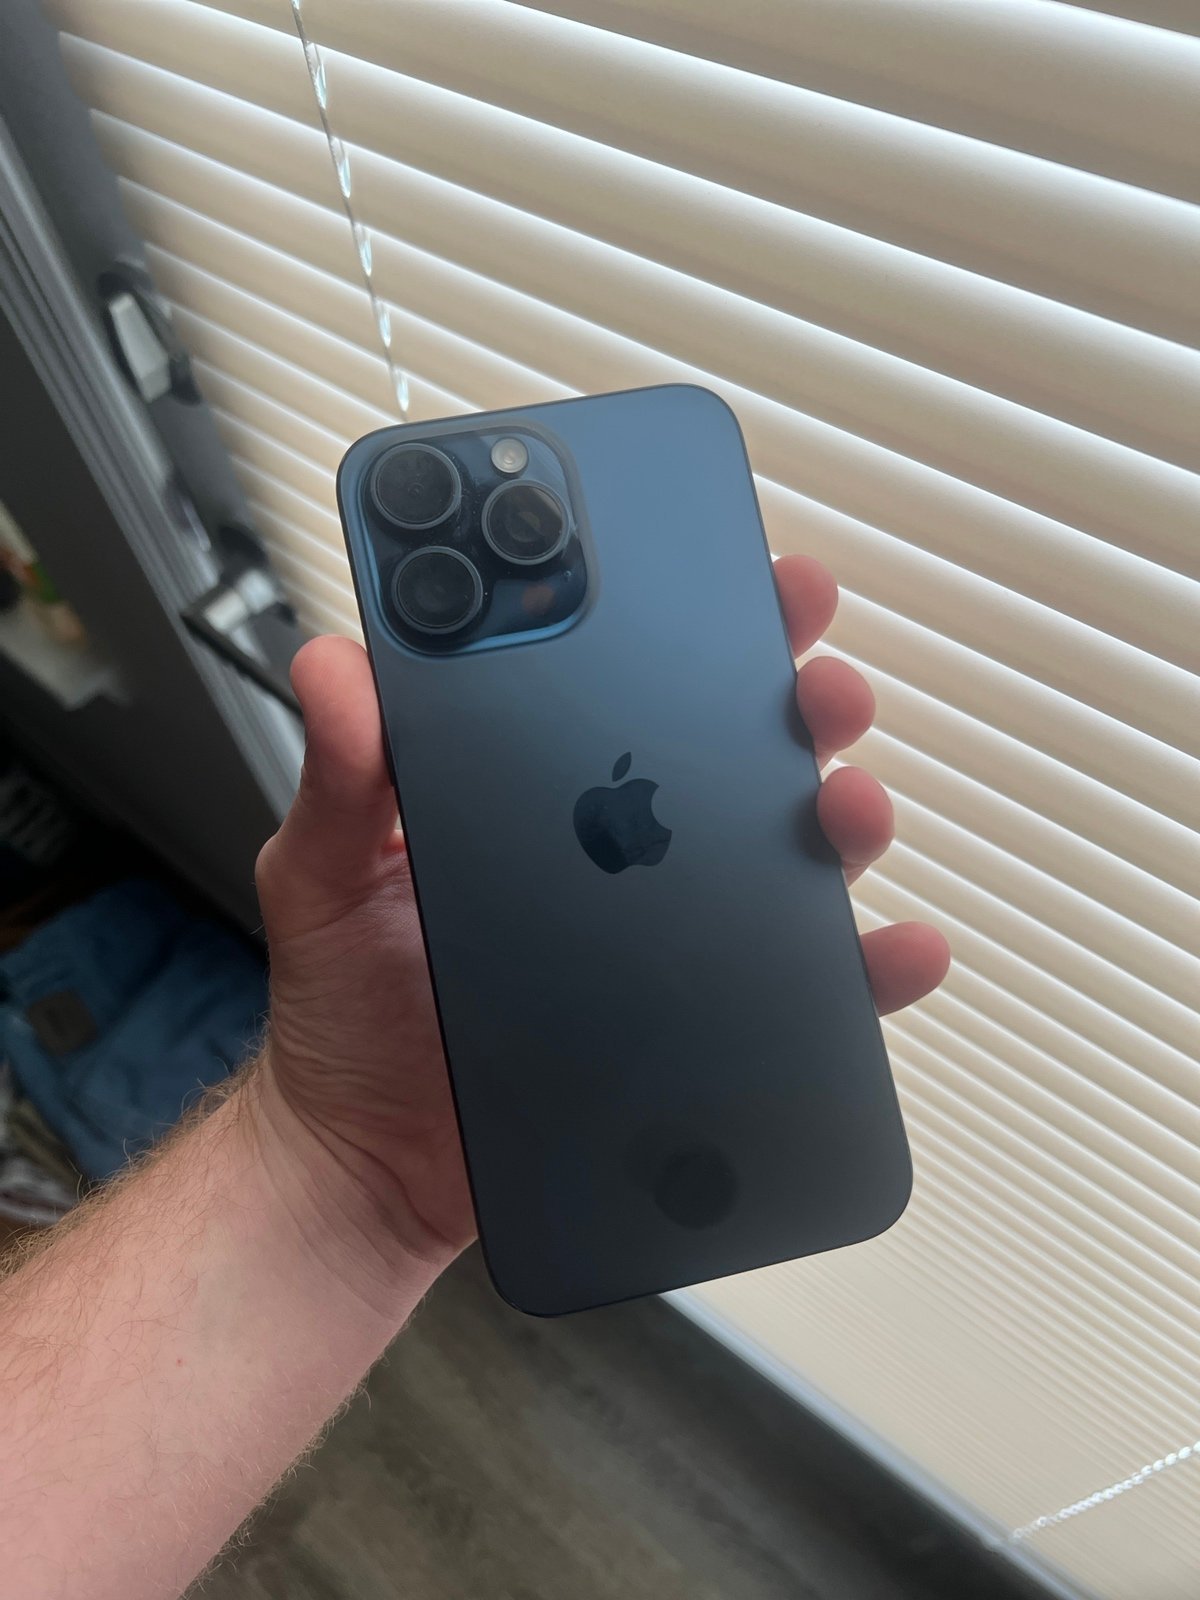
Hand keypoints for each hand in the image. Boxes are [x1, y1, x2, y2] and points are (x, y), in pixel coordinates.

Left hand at [254, 554, 949, 1281]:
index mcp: (535, 791)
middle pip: (730, 754)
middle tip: (820, 685)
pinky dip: (862, 967)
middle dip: (795, 704)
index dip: (692, 622)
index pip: (625, 680)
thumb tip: (335, 664)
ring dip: (840, 817)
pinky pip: (797, 988)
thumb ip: (340, 774)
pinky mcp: (694, 1021)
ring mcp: (661, 932)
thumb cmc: (344, 1012)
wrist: (368, 1161)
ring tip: (849, 808)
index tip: (743, 576)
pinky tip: (894, 949)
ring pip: (781, 855)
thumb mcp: (322, 874)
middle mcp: (615, 848)